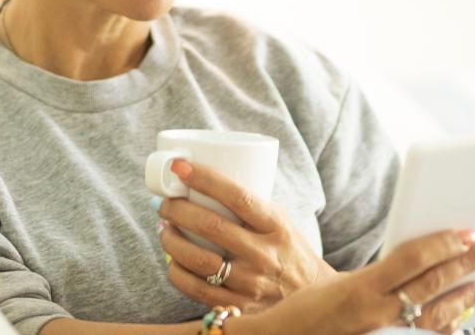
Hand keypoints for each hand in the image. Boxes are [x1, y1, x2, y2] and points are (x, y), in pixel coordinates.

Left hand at [156, 159, 334, 312]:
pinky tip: (172, 261)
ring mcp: (251, 283)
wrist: (309, 294)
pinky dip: (176, 272)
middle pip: (210, 226)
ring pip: (198, 260)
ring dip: (172, 240)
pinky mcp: (239, 306)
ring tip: (165, 229)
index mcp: (275, 226)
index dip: (205, 179)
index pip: (237, 196)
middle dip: (178, 210)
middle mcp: (264, 255)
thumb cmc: (287, 248)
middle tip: (165, 203)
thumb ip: (248, 203)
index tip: (180, 167)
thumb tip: (199, 182)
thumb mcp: (279, 219)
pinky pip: (196, 288)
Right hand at [224, 229, 474, 334]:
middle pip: (431, 286)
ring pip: (435, 317)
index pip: (413, 260)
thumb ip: (380, 274)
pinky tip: (461, 322)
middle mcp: (374, 315)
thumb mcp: (338, 284)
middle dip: (464, 265)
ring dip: (463, 299)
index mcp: (359, 288)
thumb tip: (419, 258)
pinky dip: (446, 329)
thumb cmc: (306, 311)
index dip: (444, 244)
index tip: (467, 232)